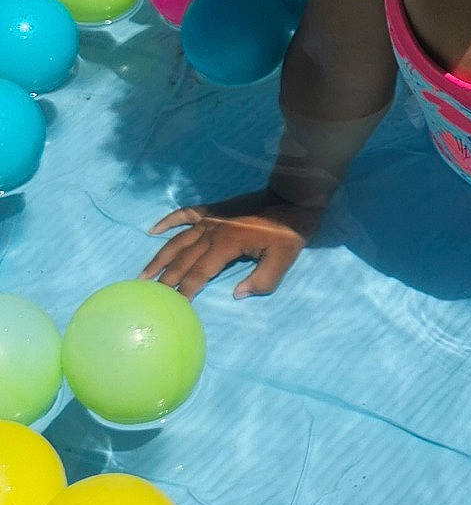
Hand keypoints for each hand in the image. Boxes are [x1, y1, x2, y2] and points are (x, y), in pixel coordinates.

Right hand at [142, 190, 320, 300]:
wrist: (292, 197)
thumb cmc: (289, 231)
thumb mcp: (283, 259)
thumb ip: (262, 280)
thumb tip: (238, 294)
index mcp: (227, 245)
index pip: (200, 273)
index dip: (187, 290)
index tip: (173, 306)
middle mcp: (212, 231)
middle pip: (183, 260)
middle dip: (166, 280)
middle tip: (149, 296)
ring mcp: (210, 219)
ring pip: (178, 241)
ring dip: (160, 258)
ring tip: (144, 274)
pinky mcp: (212, 210)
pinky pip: (184, 214)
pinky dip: (167, 222)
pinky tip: (152, 230)